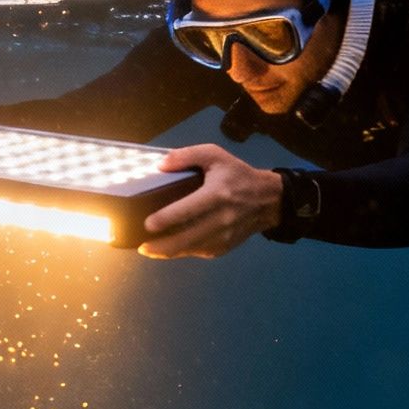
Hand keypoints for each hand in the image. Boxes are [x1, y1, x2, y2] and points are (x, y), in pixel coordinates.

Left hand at [137, 144, 283, 259]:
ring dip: (167, 253)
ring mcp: (222, 237)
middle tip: (141, 246)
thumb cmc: (237, 175)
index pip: (188, 210)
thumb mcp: (215, 155)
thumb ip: (187, 155)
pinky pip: (197, 252)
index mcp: (217, 194)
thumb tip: (160, 166)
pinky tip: (166, 248)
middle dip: (161, 246)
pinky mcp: (223, 248)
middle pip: (186, 238)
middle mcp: (221, 219)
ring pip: (190, 250)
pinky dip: (180, 251)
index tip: (148, 224)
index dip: (166, 219)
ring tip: (148, 249)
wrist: (267, 200)